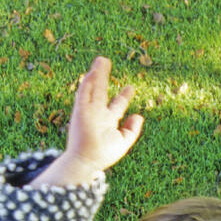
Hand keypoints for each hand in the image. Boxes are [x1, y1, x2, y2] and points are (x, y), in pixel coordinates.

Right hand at [64, 55, 143, 171]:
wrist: (88, 160)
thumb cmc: (104, 154)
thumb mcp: (124, 142)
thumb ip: (133, 130)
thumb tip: (139, 115)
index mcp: (108, 121)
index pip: (117, 105)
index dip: (124, 96)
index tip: (130, 87)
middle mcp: (97, 113)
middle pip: (102, 91)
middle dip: (105, 77)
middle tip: (106, 61)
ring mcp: (88, 111)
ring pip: (93, 88)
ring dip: (96, 74)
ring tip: (101, 60)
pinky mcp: (80, 110)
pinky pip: (83, 94)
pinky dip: (87, 83)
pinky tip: (92, 73)